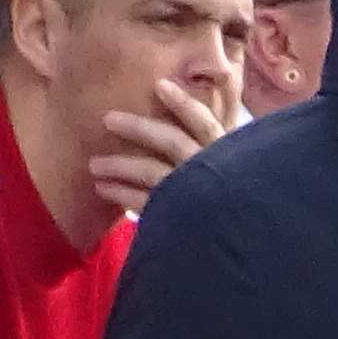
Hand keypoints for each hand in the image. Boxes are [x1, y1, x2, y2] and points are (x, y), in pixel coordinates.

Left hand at [83, 99, 225, 219]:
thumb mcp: (237, 172)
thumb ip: (215, 152)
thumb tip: (185, 124)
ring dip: (119, 163)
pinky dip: (120, 192)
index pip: (205, 123)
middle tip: (107, 119)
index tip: (160, 85)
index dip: (183, 104)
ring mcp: (193, 195)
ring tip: (94, 164)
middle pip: (172, 140)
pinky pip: (144, 201)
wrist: (243, 253)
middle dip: (138, 128)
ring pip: (151, 170)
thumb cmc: (237, 209)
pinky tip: (102, 189)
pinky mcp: (177, 218)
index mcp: (226, 156)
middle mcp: (210, 171)